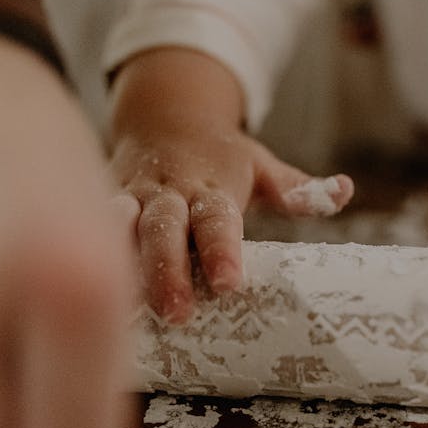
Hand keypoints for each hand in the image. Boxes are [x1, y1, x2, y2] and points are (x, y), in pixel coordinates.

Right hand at [110, 48, 352, 323]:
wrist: (162, 115)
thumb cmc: (220, 155)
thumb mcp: (261, 165)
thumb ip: (297, 189)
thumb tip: (343, 191)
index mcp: (210, 186)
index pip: (218, 220)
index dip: (224, 251)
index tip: (232, 283)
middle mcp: (167, 191)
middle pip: (164, 230)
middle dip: (167, 271)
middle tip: (177, 313)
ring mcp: (129, 198)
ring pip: (119, 230)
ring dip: (122, 268)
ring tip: (122, 310)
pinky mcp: (100, 205)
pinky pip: (92, 232)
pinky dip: (88, 258)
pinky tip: (84, 297)